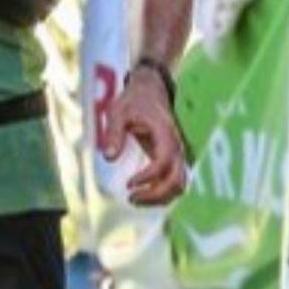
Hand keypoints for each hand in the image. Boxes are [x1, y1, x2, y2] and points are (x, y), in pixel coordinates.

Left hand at [102, 71, 187, 204]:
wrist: (150, 89)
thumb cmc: (133, 100)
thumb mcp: (118, 111)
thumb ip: (114, 133)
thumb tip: (109, 158)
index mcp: (165, 133)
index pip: (163, 162)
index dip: (148, 177)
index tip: (128, 184)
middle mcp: (176, 146)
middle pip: (176, 180)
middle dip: (155, 195)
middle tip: (131, 198)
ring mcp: (177, 153)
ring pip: (179, 185)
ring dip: (160, 197)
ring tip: (134, 199)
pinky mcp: (173, 158)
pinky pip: (175, 181)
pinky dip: (162, 193)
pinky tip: (142, 193)